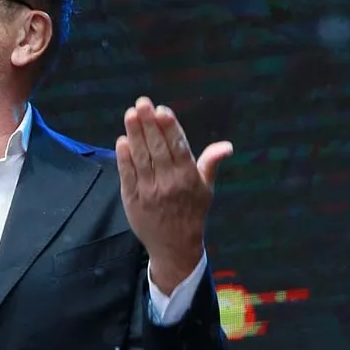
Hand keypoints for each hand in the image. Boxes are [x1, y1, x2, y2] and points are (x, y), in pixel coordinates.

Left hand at [115, 97, 232, 291]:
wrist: (174, 247)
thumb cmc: (192, 213)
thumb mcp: (206, 190)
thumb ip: (211, 163)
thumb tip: (227, 145)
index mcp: (188, 178)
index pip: (178, 147)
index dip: (170, 128)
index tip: (162, 110)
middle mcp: (169, 183)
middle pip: (157, 149)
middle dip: (149, 124)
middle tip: (141, 103)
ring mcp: (149, 191)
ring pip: (141, 158)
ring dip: (135, 135)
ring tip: (130, 114)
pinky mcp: (132, 199)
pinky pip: (127, 176)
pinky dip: (124, 158)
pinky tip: (122, 141)